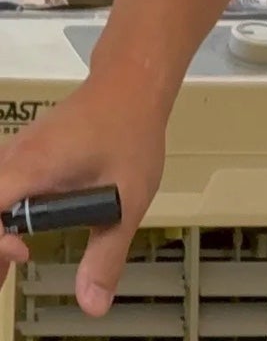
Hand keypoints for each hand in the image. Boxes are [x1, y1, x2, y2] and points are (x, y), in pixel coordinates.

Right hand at [0, 77, 166, 319]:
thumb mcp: (128, 199)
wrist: (133, 81)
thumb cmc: (130, 132)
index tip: (25, 254)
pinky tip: (17, 240)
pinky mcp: (25, 152)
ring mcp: (17, 152)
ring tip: (6, 272)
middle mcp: (15, 157)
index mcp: (32, 166)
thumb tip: (92, 306)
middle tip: (4, 281)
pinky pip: (1, 186)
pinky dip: (2, 215)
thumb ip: (106, 255)